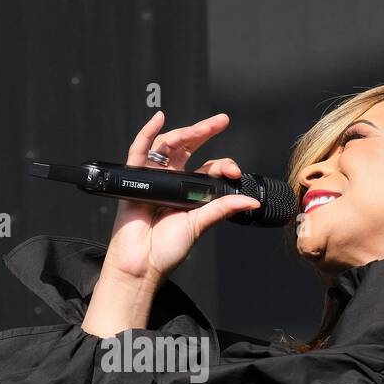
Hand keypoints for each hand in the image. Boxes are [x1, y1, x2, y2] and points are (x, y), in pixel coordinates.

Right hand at [82, 110, 258, 336]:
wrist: (142, 264)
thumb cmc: (166, 250)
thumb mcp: (200, 225)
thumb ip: (222, 209)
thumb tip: (250, 201)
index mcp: (189, 193)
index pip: (207, 168)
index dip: (222, 165)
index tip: (234, 171)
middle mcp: (172, 182)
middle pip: (188, 148)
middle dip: (204, 132)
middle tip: (220, 121)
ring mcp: (153, 178)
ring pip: (168, 146)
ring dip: (185, 132)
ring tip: (201, 128)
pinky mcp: (134, 179)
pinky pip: (139, 151)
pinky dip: (147, 133)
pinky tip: (158, 119)